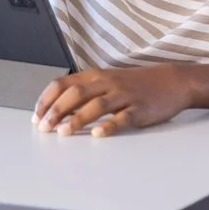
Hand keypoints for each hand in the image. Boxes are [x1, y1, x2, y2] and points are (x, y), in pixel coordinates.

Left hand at [32, 65, 192, 136]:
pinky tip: (98, 134)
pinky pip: (123, 117)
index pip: (63, 84)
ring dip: (77, 119)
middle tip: (44, 128)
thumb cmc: (135, 84)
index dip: (47, 100)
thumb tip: (58, 109)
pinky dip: (110, 126)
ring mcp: (124, 96)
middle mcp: (107, 83)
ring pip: (96, 105)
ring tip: (64, 133)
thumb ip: (84, 92)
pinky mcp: (140, 109)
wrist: (172, 81)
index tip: (36, 116)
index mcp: (96, 75)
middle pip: (76, 93)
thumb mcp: (107, 81)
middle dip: (57, 111)